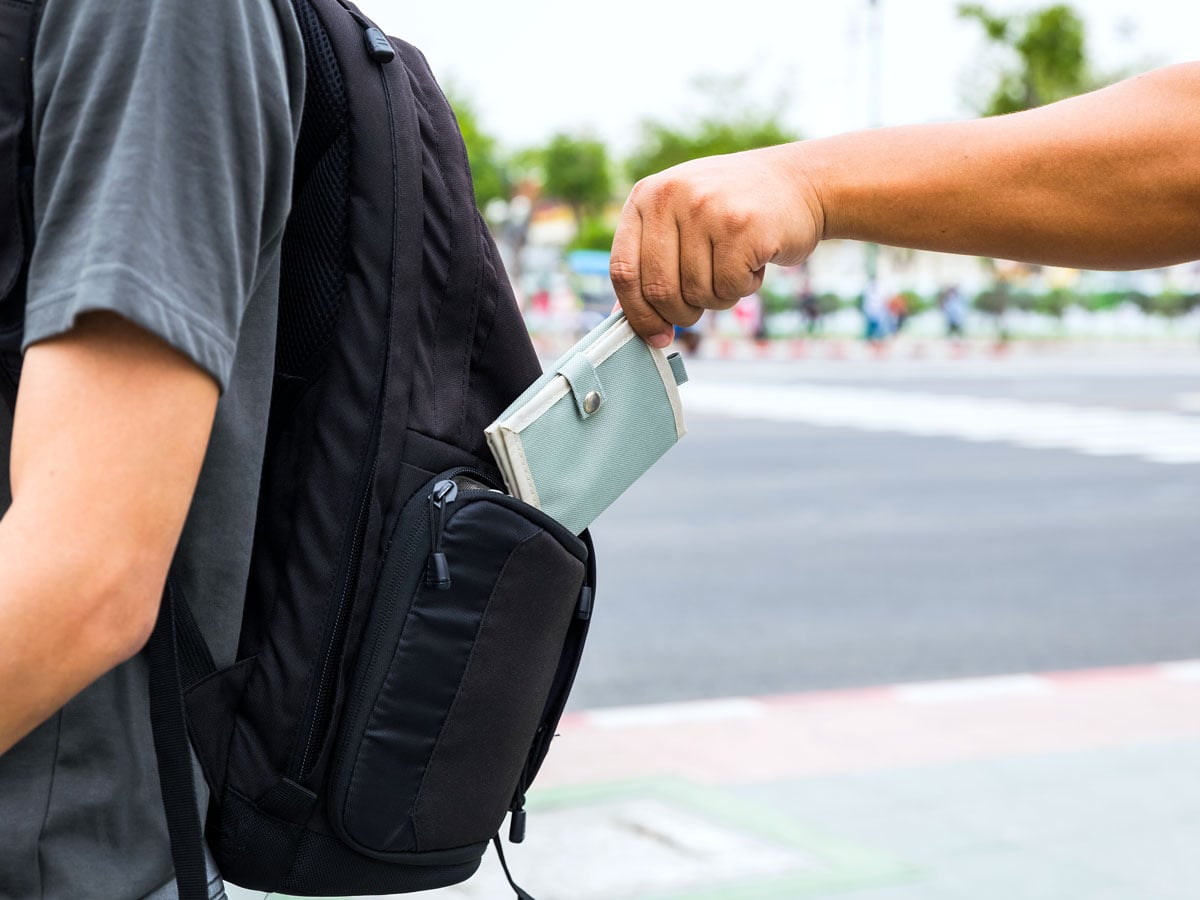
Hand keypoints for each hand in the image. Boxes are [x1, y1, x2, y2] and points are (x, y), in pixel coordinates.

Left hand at [610, 144, 824, 345]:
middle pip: (658, 289)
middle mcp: (670, 196)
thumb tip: (624, 320)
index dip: (637, 313)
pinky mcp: (742, 226)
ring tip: (734, 267)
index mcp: (646, 197)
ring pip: (696, 293)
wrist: (800, 183)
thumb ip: (650, 262)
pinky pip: (729, 288)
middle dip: (681, 314)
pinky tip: (754, 261)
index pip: (623, 269)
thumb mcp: (682, 221)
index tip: (655, 336)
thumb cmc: (734, 211)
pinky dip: (743, 288)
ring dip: (719, 297)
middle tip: (700, 307)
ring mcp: (706, 208)